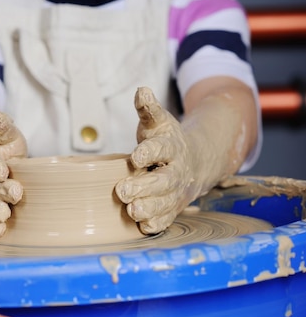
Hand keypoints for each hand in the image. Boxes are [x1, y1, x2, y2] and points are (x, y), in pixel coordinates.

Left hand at [115, 87, 195, 234]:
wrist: (194, 162)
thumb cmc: (165, 140)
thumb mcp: (158, 122)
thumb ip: (148, 109)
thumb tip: (142, 91)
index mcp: (172, 146)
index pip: (162, 149)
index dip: (149, 152)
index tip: (135, 157)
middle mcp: (176, 171)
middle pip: (164, 181)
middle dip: (144, 186)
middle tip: (122, 190)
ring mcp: (176, 192)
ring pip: (165, 203)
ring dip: (149, 208)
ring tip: (132, 210)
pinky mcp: (172, 208)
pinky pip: (166, 219)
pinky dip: (156, 224)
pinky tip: (143, 226)